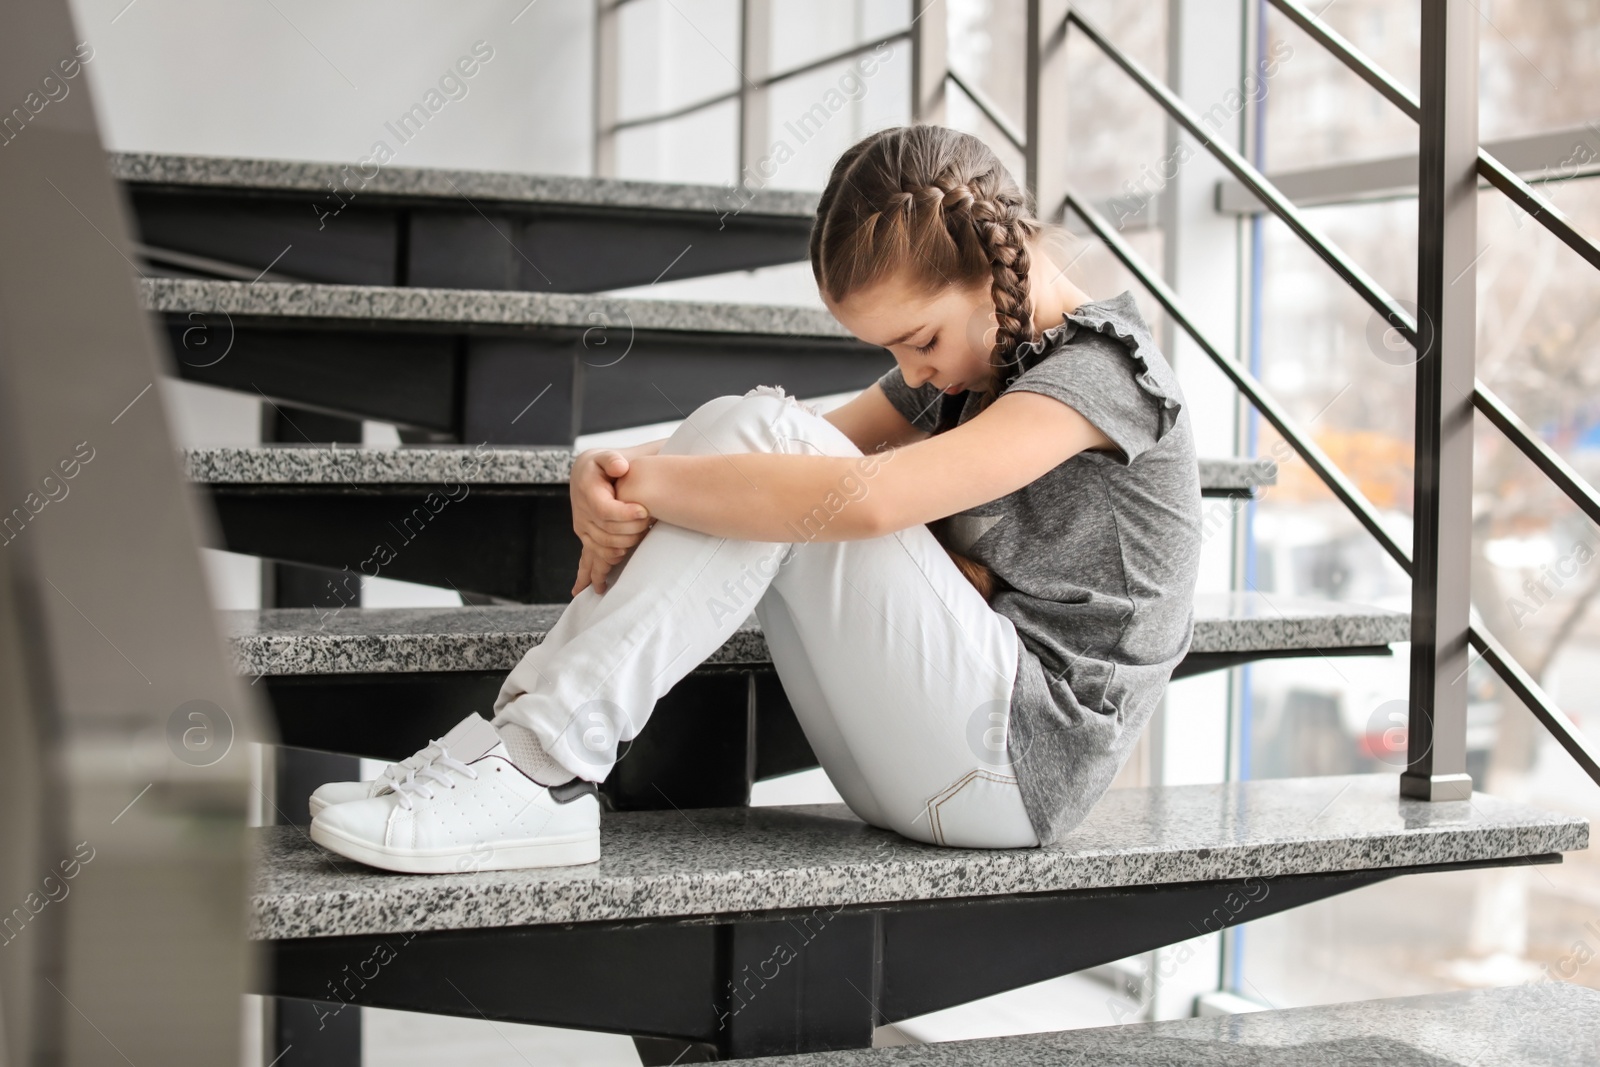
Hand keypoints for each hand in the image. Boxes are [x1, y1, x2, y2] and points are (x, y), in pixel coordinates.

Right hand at [570, 449, 653, 595]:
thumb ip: (612, 459)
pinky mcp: (587, 538)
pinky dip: (604, 563)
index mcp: (587, 491)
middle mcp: (582, 513)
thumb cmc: (602, 464)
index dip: (625, 514)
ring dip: (625, 544)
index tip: (644, 511)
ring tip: (642, 535)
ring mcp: (583, 528)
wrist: (587, 473)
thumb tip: (621, 466)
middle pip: (607, 531)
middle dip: (631, 530)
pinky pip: (593, 557)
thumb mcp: (606, 456)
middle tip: (650, 522)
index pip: (605, 510)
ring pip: (604, 547)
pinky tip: (608, 572)